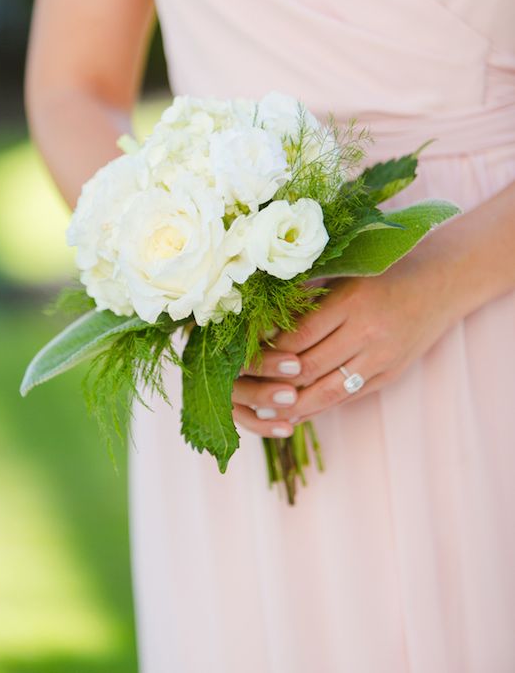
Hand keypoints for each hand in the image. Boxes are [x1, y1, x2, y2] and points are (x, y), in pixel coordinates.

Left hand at [232, 238, 462, 435]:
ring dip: (294, 404)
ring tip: (265, 410)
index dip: (269, 349)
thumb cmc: (381, 272)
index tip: (244, 353)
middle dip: (274, 380)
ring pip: (328, 391)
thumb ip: (308, 298)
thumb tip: (262, 326)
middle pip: (309, 367)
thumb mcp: (344, 274)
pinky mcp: (390, 375)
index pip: (299, 335)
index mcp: (352, 300)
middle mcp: (368, 332)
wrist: (439, 283)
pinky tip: (296, 411)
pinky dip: (320, 406)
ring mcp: (381, 358)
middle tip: (246, 387)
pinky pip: (348, 397)